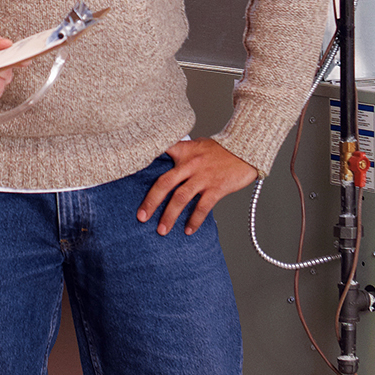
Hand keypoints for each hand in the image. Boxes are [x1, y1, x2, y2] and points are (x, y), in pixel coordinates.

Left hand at [136, 138, 258, 235]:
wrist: (247, 148)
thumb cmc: (221, 149)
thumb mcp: (198, 145)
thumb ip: (182, 153)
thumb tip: (166, 161)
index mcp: (184, 152)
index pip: (160, 154)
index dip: (144, 160)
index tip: (128, 172)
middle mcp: (190, 164)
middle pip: (165, 184)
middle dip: (151, 202)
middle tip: (141, 217)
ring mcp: (203, 177)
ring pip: (181, 198)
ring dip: (169, 216)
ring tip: (162, 230)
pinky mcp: (217, 188)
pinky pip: (203, 207)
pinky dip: (195, 220)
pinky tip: (188, 230)